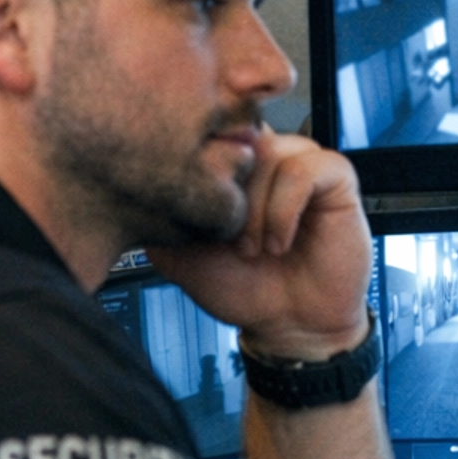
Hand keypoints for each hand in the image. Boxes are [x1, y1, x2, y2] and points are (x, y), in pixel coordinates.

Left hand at [145, 130, 370, 359]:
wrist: (289, 325)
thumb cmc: (243, 287)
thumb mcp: (178, 254)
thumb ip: (154, 217)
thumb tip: (122, 188)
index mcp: (229, 166)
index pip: (205, 133)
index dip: (198, 168)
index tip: (197, 213)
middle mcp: (263, 156)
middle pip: (234, 141)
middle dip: (225, 197)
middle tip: (226, 240)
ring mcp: (300, 162)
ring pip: (267, 155)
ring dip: (254, 210)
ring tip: (254, 249)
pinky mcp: (335, 178)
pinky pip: (303, 171)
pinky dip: (283, 211)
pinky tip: (278, 242)